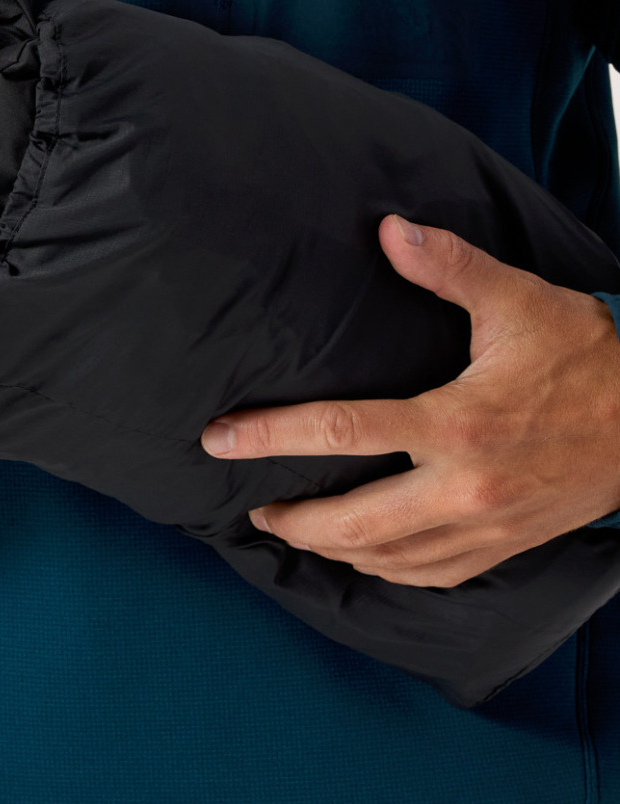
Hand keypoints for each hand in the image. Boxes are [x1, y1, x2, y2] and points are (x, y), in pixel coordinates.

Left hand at [199, 216, 619, 585]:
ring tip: (291, 526)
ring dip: (332, 548)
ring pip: (388, 559)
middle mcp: (465, 488)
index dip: (271, 435)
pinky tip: (363, 554)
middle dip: (292, 518)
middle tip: (249, 504)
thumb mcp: (518, 299)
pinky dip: (386, 569)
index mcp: (458, 423)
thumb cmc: (585, 355)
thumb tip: (388, 228)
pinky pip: (431, 574)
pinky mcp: (506, 547)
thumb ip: (448, 265)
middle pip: (354, 522)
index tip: (220, 437)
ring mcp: (486, 528)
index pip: (342, 431)